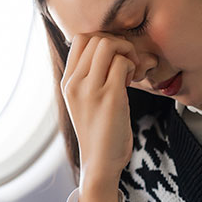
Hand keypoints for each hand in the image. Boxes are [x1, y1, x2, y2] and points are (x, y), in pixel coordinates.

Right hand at [61, 34, 139, 201]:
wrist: (100, 164)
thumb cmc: (99, 133)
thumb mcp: (85, 101)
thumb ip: (90, 77)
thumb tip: (110, 51)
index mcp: (67, 82)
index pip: (80, 39)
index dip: (102, 40)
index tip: (115, 58)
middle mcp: (74, 83)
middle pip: (95, 37)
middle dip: (117, 43)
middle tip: (128, 63)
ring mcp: (89, 90)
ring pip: (108, 45)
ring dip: (126, 52)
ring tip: (132, 71)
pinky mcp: (109, 97)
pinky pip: (122, 63)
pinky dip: (133, 66)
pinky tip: (134, 80)